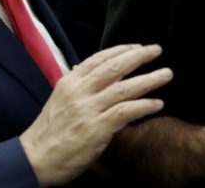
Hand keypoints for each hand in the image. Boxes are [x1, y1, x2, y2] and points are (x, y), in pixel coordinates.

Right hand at [20, 44, 172, 185]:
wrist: (38, 157)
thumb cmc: (50, 131)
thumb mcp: (59, 101)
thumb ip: (76, 86)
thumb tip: (86, 69)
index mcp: (68, 83)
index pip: (97, 59)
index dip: (120, 50)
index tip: (137, 46)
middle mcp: (78, 92)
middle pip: (113, 68)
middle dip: (138, 57)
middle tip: (156, 50)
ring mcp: (87, 110)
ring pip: (124, 88)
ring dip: (149, 80)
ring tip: (166, 74)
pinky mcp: (97, 128)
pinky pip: (126, 112)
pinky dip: (144, 106)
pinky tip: (158, 104)